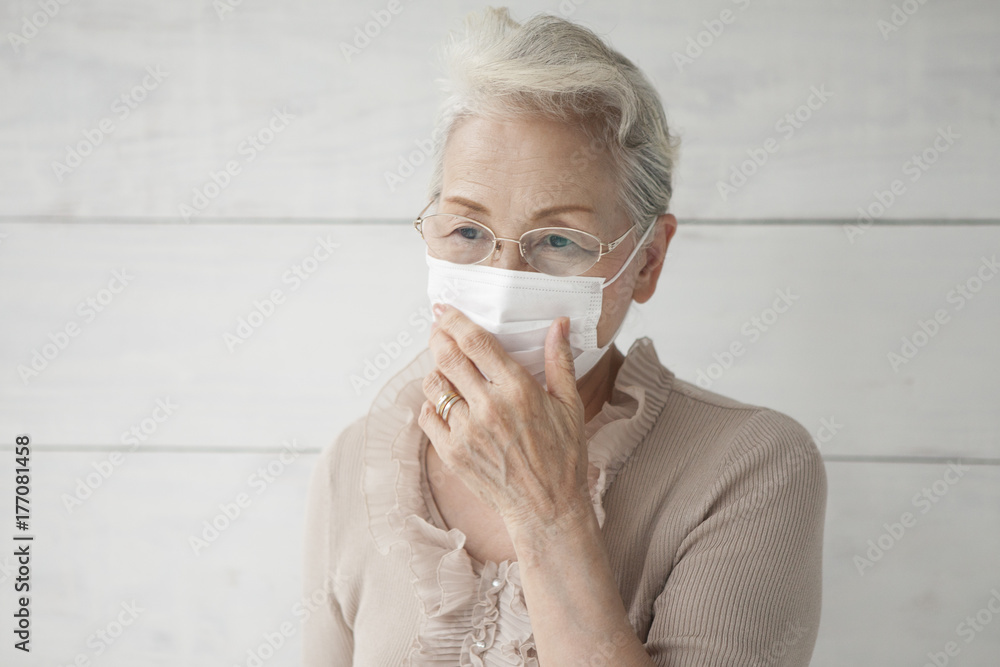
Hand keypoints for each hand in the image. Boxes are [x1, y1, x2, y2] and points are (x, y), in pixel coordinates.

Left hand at [418, 303, 595, 532]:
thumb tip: (558, 324)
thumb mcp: (569, 405)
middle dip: (438, 337)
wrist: (547, 509)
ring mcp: (467, 432)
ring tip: (446, 371)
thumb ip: (559, 361)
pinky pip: (428, 416)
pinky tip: (446, 403)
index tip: (444, 309)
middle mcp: (489, 407)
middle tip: (439, 331)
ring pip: (434, 385)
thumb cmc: (563, 457)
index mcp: (518, 390)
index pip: (475, 342)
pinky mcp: (452, 453)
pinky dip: (432, 404)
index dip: (454, 319)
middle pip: (447, 356)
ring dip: (436, 371)